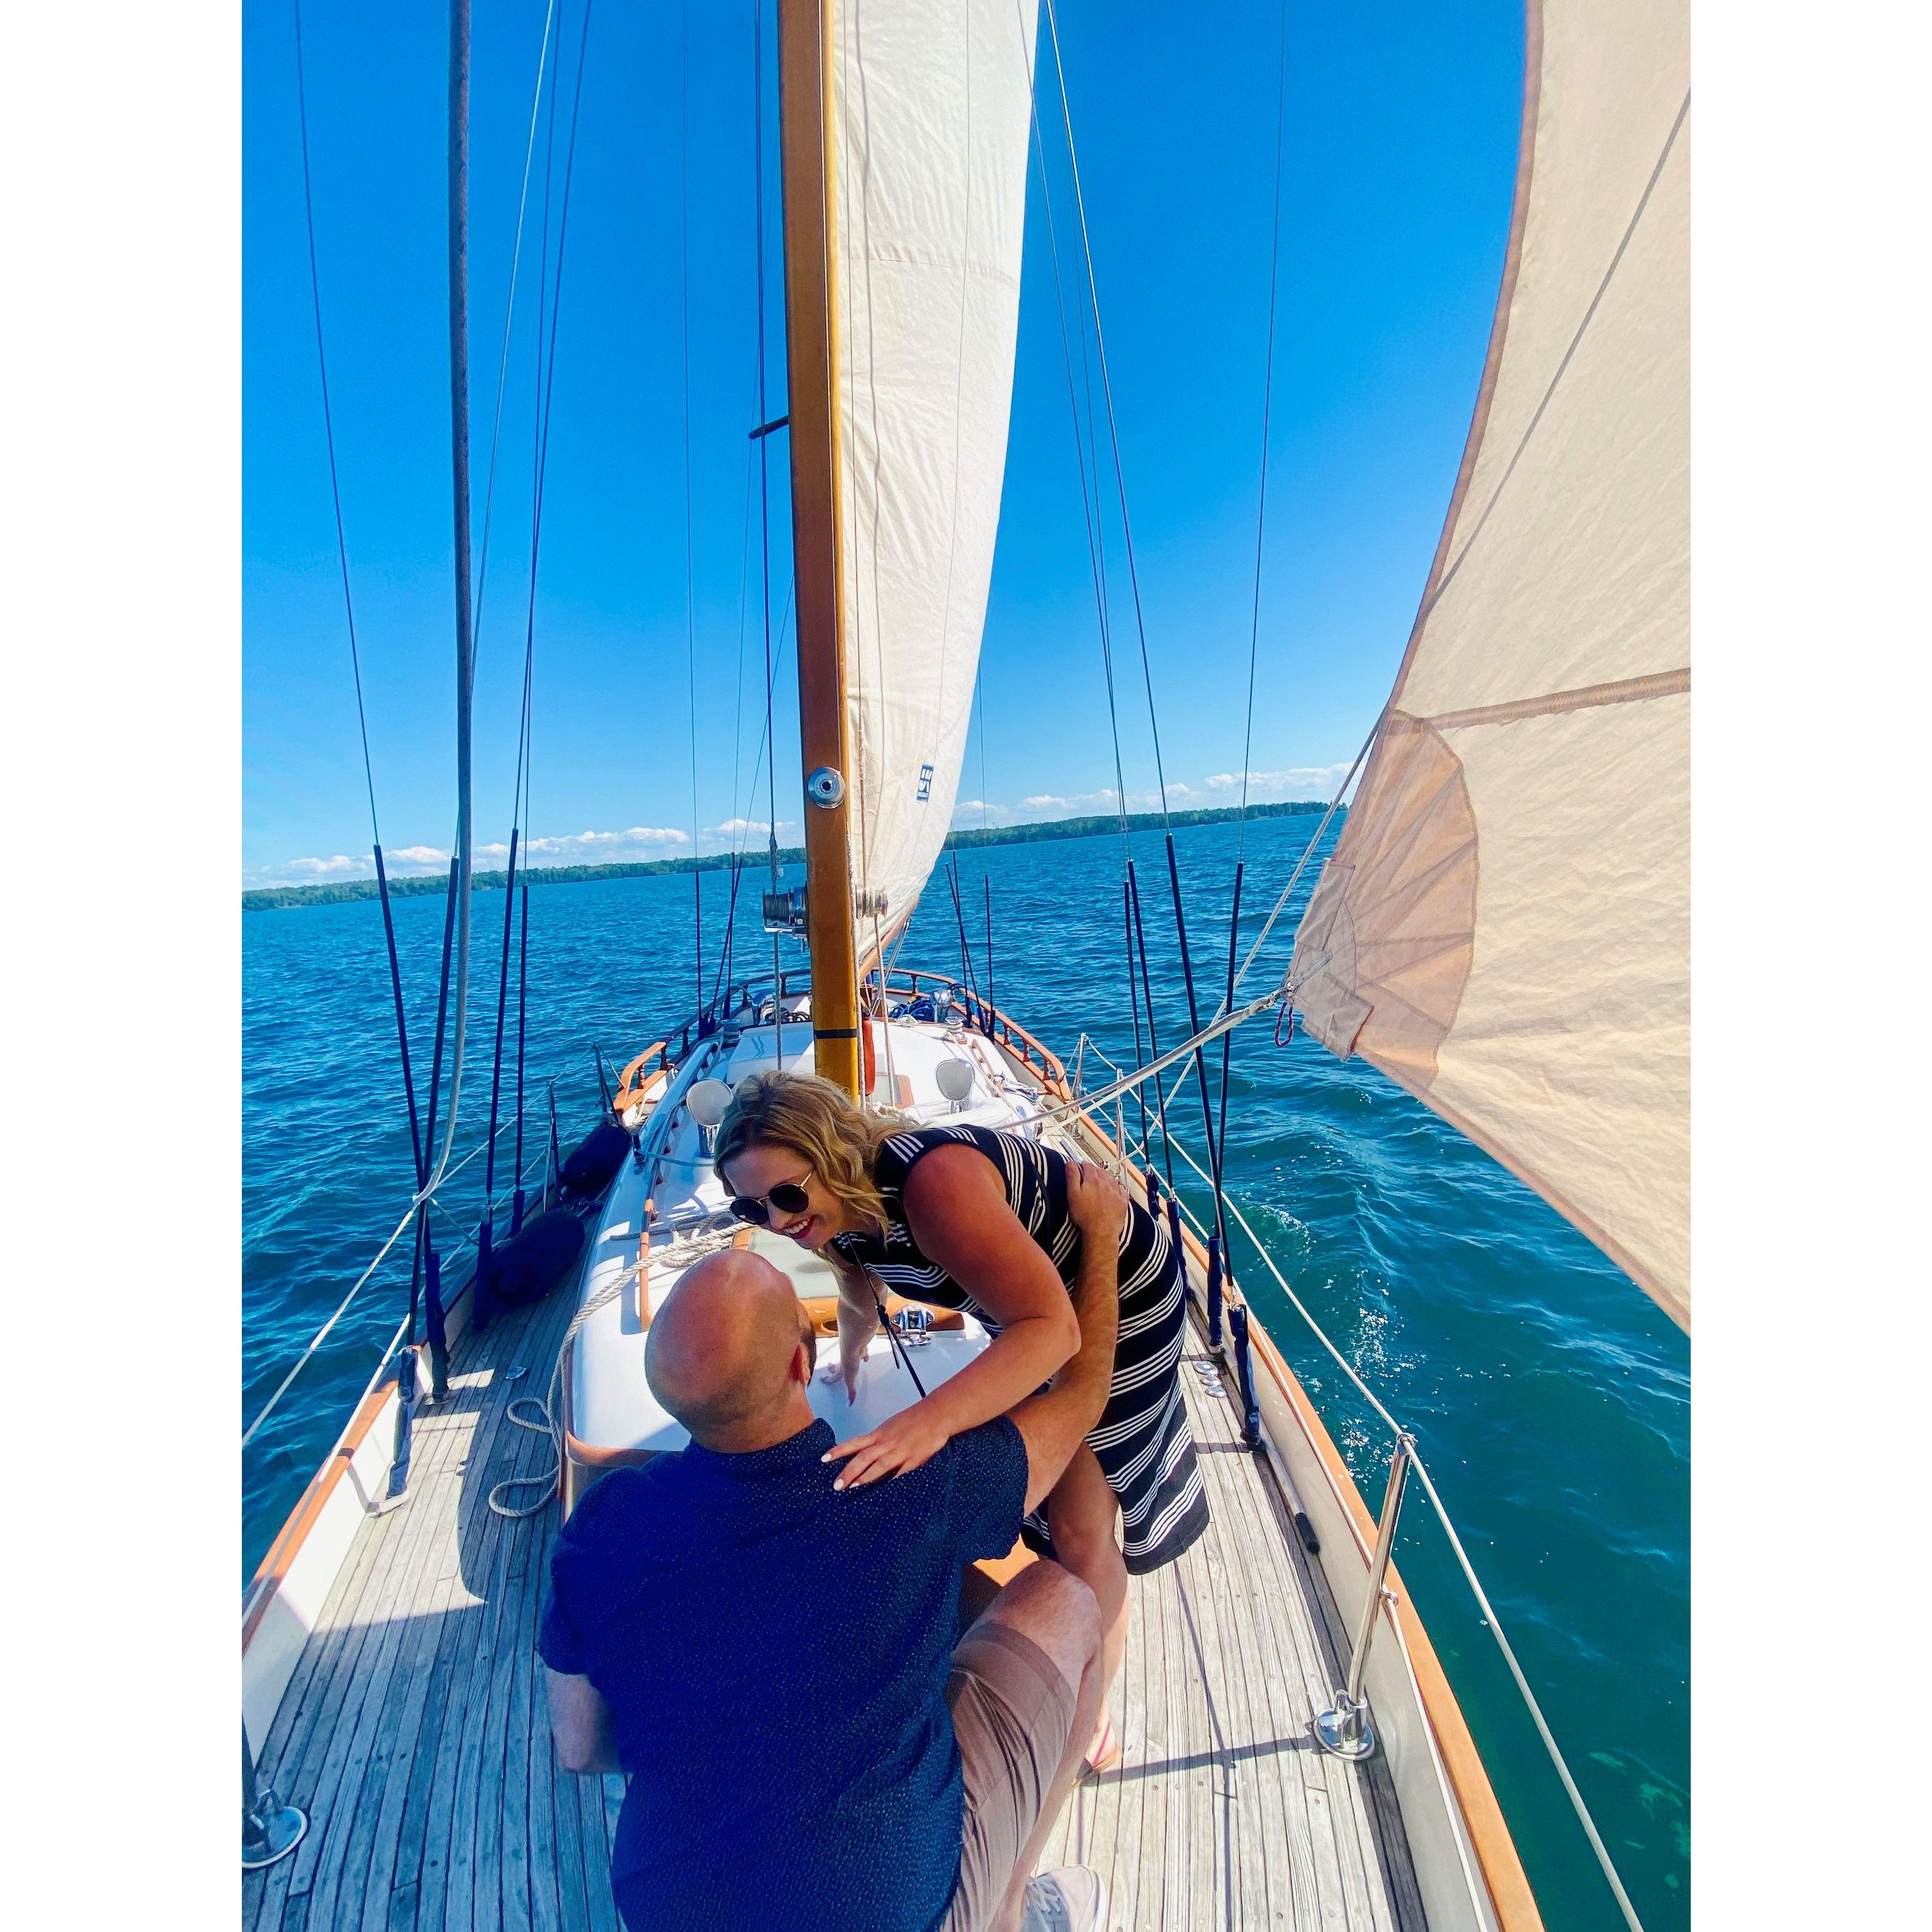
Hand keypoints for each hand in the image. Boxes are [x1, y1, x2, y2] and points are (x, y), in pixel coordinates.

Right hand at [818, 1347, 864, 1401]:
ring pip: (847, 1359)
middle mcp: (844, 1362)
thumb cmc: (850, 1362)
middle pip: (837, 1366)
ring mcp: (850, 1355)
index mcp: (841, 1371)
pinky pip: (861, 1353)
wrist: (853, 1347)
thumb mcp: (850, 1380)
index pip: (833, 1377)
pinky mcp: (858, 1350)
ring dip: (847, 1360)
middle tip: (829, 1366)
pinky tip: (865, 1357)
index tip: (823, 1380)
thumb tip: (849, 1403)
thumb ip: (851, 1392)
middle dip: (833, 1367)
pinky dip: (863, 1355)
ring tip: (848, 1362)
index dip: (829, 1380)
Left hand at [821, 1401, 952, 1489]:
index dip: (838, 1450)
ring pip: (879, 1466)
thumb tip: (863, 1452)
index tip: (823, 1459)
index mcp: (880, 1434)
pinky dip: (892, 1483)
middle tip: (836, 1485)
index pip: (854, 1443)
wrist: (936, 1414)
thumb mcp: (891, 1427)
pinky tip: (884, 1493)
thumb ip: (878, 1440)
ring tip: (853, 1488)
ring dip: (865, 1478)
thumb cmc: (913, 1420)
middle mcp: (886, 1442)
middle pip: (863, 1457)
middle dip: (848, 1471)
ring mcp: (900, 1451)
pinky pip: (901, 1474)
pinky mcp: (914, 1459)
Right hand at [1065, 1162, 1128, 1252]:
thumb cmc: (1085, 1216)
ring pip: (1111, 1179)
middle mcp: (1106, 1183)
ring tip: (1099, 1182)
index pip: (1088, 1166)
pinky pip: (1122, 1189)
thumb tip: (1071, 1163)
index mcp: (1093, 1180)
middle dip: (1093, 1171)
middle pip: (1100, 1171)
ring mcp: (1115, 1192)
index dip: (1082, 1165)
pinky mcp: (1122, 1202)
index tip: (1080, 1166)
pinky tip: (1114, 1190)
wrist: (1101, 1231)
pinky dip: (1117, 1187)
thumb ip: (1072, 1177)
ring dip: (1105, 1178)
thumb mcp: (1073, 1195)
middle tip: (1088, 1175)